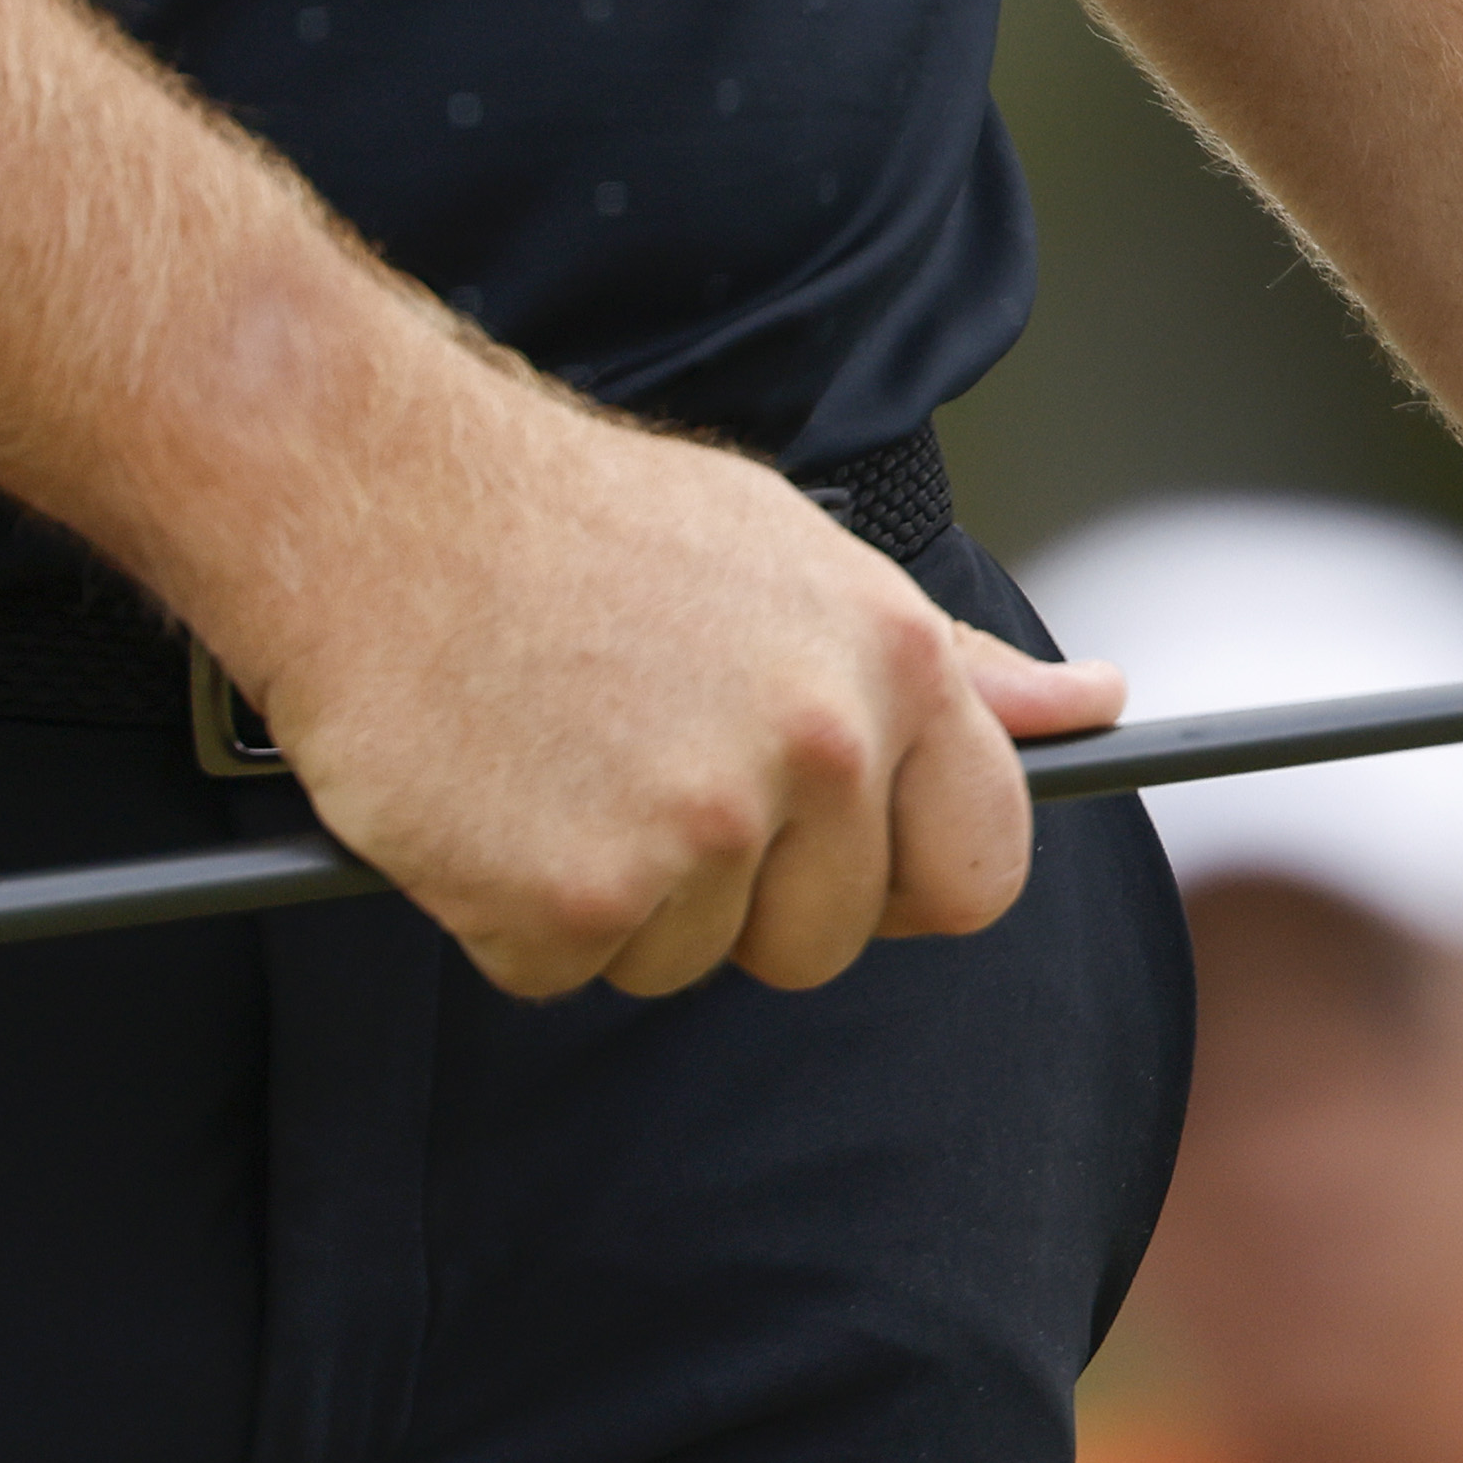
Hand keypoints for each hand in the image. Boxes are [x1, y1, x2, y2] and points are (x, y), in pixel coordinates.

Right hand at [199, 372, 1119, 1001]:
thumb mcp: (797, 556)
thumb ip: (948, 663)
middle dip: (741, 891)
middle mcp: (817, 749)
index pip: (981, 866)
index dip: (903, 878)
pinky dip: (514, 914)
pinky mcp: (571, 896)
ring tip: (558, 754)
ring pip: (689, 960)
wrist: (366, 490)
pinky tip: (489, 796)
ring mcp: (697, 829)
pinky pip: (564, 972)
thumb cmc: (580, 523)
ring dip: (620, 897)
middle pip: (825, 938)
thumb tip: (1096, 709)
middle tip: (642, 765)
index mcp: (891, 665)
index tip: (834, 852)